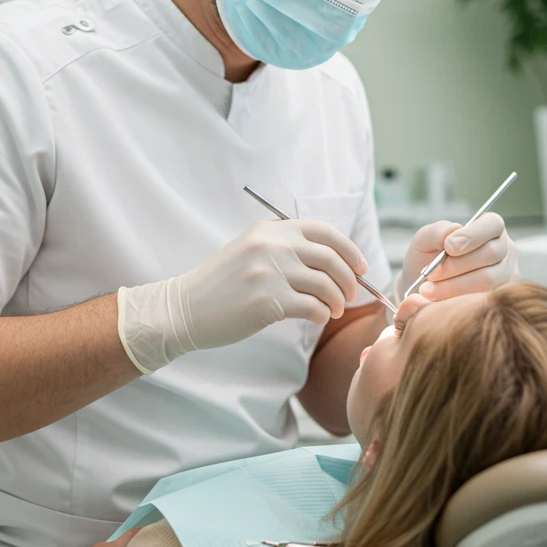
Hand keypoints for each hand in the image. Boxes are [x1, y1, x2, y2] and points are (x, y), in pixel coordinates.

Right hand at [119, 219, 367, 372]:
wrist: (186, 308)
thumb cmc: (223, 284)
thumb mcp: (251, 250)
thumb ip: (285, 247)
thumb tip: (335, 261)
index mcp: (269, 229)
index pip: (324, 231)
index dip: (349, 249)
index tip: (360, 266)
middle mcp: (271, 245)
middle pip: (331, 258)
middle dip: (349, 279)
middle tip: (351, 295)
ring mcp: (269, 272)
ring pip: (326, 284)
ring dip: (337, 300)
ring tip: (334, 310)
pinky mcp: (267, 300)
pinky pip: (313, 306)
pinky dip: (322, 314)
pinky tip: (318, 318)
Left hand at [398, 213, 517, 301]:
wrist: (424, 287)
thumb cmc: (429, 258)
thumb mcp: (425, 240)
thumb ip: (437, 232)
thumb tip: (453, 230)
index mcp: (489, 228)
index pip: (492, 224)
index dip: (472, 235)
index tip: (448, 247)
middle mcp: (504, 250)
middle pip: (491, 253)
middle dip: (457, 265)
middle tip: (431, 273)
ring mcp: (507, 275)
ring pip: (489, 280)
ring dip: (455, 285)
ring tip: (428, 290)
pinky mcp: (501, 298)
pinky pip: (485, 300)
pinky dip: (458, 300)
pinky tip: (439, 301)